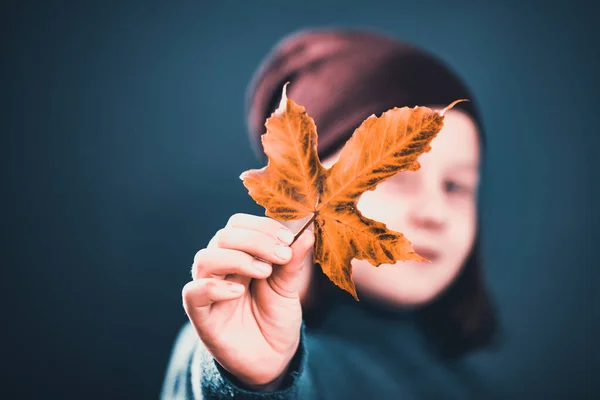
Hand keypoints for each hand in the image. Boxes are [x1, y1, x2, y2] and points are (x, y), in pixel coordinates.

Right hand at [182, 213, 313, 387]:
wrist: (273, 358)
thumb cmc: (276, 318)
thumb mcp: (288, 287)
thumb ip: (292, 261)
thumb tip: (306, 233)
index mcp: (239, 254)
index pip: (238, 224)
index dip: (262, 226)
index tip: (288, 238)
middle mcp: (220, 267)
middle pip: (223, 236)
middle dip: (256, 240)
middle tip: (282, 255)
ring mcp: (208, 289)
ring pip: (205, 258)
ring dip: (237, 258)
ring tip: (264, 272)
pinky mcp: (201, 314)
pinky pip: (193, 292)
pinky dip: (215, 286)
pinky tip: (239, 291)